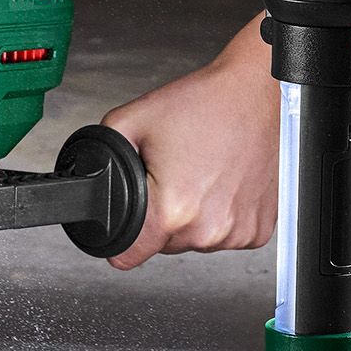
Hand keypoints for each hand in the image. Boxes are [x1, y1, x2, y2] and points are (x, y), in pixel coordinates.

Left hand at [102, 21, 277, 267]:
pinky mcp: (258, 230)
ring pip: (195, 241)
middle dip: (162, 218)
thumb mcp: (132, 121)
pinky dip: (221, 216)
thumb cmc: (207, 104)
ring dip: (194, 218)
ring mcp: (237, 233)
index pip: (129, 256)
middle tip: (175, 177)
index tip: (129, 228)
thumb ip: (102, 157)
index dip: (122, 241)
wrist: (256, 94)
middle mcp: (208, 229)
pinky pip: (226, 236)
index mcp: (172, 210)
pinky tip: (224, 186)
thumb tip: (91, 182)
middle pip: (164, 246)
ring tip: (203, 176)